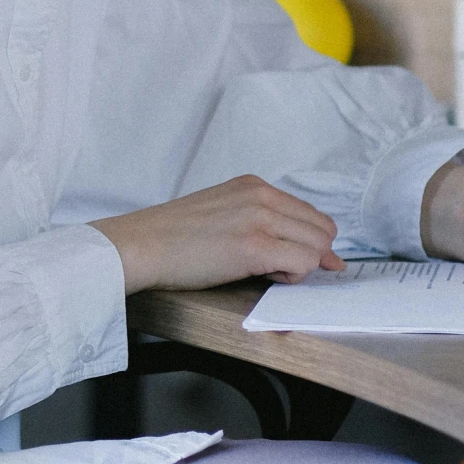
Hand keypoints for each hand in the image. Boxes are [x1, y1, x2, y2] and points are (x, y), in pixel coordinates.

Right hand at [91, 175, 344, 295]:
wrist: (140, 245)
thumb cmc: (173, 238)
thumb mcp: (223, 215)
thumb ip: (263, 225)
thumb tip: (311, 252)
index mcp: (254, 186)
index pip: (311, 214)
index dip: (308, 243)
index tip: (289, 260)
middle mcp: (261, 196)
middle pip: (323, 230)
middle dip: (308, 255)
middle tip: (274, 268)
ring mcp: (260, 218)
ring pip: (318, 247)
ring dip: (300, 266)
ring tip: (264, 270)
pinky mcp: (255, 246)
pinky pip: (304, 263)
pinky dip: (293, 276)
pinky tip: (262, 275)